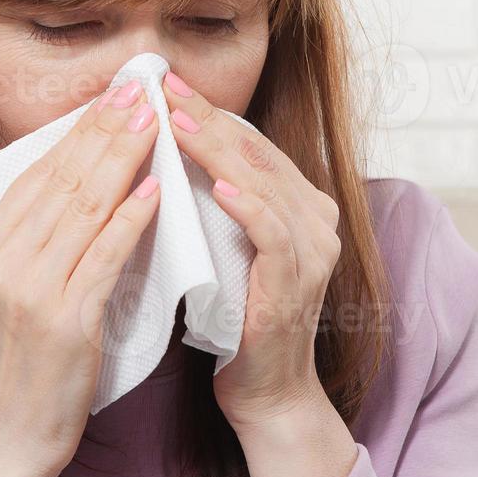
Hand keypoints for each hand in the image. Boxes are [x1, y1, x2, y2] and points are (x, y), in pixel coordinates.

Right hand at [0, 78, 161, 476]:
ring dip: (124, 158)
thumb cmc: (16, 368)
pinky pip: (104, 257)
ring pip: (85, 208)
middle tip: (141, 89)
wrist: (5, 441)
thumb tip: (69, 187)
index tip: (112, 96)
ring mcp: (30, 290)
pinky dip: (131, 220)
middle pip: (63, 180)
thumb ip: (28, 243)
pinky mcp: (65, 322)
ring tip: (154, 121)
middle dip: (106, 129)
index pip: (38, 173)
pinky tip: (154, 190)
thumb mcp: (2, 294)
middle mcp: (2, 261)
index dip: (78, 130)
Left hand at [160, 70, 341, 432]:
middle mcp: (315, 218)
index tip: (165, 83)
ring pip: (263, 184)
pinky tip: (220, 189)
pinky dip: (249, 209)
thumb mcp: (223, 249)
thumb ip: (212, 204)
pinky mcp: (298, 283)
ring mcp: (313, 250)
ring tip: (179, 122)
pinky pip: (275, 235)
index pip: (249, 145)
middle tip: (165, 85)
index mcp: (297, 204)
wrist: (266, 392)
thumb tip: (163, 152)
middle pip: (254, 154)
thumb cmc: (235, 320)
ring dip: (218, 151)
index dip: (209, 111)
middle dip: (207, 115)